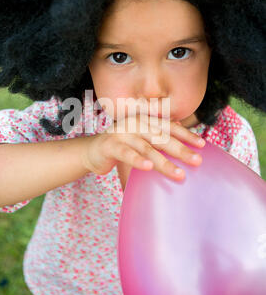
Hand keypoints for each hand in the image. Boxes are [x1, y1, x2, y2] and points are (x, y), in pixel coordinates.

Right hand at [81, 114, 205, 180]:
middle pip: (161, 137)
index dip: (186, 134)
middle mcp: (135, 123)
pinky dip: (137, 160)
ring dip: (163, 161)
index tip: (202, 145)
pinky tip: (148, 168)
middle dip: (180, 149)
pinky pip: (126, 153)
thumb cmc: (121, 146)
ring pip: (146, 147)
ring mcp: (122, 133)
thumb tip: (183, 136)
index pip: (169, 126)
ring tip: (179, 174)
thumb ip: (157, 137)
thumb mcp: (141, 139)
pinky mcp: (110, 145)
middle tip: (197, 161)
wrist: (92, 151)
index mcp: (144, 120)